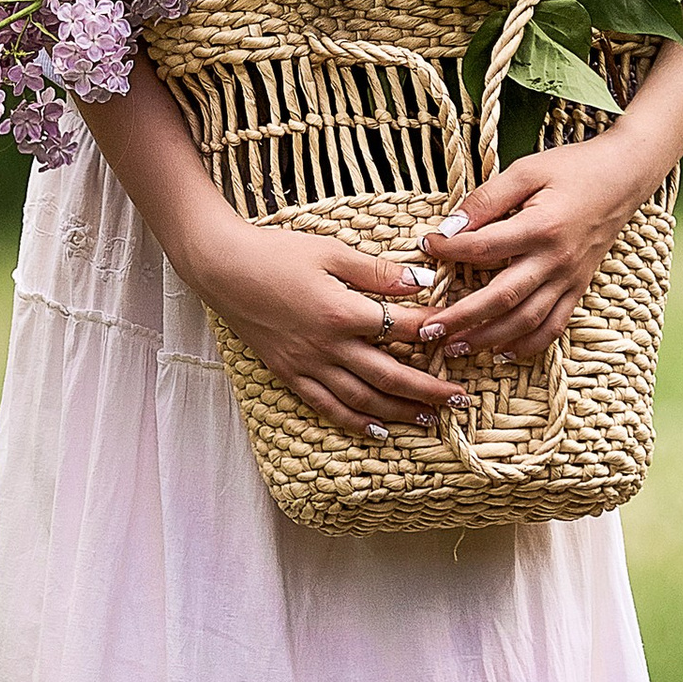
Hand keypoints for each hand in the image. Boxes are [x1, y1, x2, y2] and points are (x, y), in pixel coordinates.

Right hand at [190, 217, 463, 439]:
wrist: (222, 268)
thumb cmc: (275, 252)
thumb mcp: (330, 251)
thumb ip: (376, 271)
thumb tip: (420, 283)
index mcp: (341, 312)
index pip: (401, 328)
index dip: (433, 332)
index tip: (458, 335)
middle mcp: (327, 346)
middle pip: (389, 376)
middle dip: (428, 389)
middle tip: (460, 399)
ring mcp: (307, 364)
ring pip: (362, 400)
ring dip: (399, 412)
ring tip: (429, 418)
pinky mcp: (289, 374)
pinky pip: (327, 406)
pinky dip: (355, 422)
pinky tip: (378, 430)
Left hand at [411, 132, 653, 365]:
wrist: (624, 177)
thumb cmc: (574, 168)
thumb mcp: (527, 170)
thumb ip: (487, 199)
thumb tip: (450, 226)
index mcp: (541, 227)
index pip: (483, 248)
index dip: (449, 250)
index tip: (425, 245)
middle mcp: (556, 260)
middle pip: (502, 298)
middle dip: (461, 318)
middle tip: (427, 329)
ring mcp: (569, 279)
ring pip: (526, 321)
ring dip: (488, 339)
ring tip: (455, 347)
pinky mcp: (578, 288)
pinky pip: (553, 326)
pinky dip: (527, 345)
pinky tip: (502, 354)